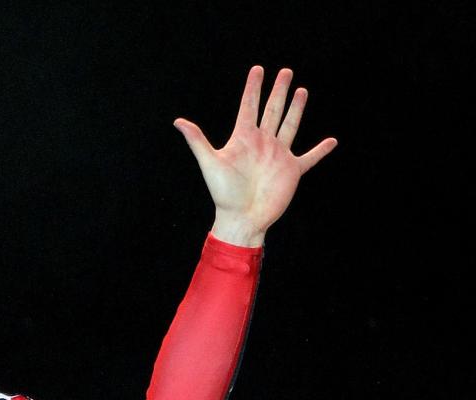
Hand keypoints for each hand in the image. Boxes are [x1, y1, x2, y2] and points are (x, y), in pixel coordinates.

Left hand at [175, 66, 335, 246]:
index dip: (253, 88)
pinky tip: (331, 141)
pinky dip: (320, 150)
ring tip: (301, 90)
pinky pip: (309, 158)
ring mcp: (278, 155)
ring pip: (290, 126)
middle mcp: (263, 143)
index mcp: (244, 138)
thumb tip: (178, 122)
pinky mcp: (291, 171)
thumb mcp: (210, 164)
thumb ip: (197, 140)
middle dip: (279, 91)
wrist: (242, 219)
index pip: (249, 106)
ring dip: (296, 109)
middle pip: (272, 110)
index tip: (258, 69)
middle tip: (285, 71)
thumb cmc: (224, 195)